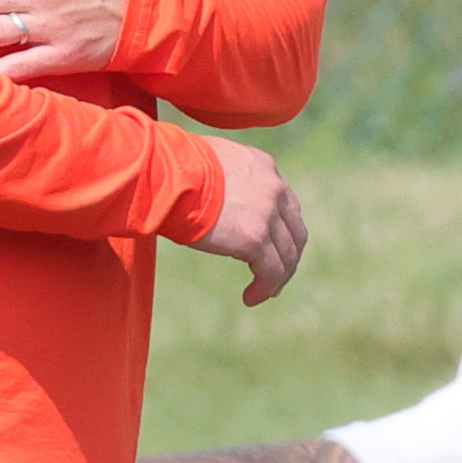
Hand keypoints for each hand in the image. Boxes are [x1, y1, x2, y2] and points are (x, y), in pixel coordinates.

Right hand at [186, 140, 305, 305]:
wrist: (166, 175)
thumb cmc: (171, 169)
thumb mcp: (208, 164)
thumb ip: (223, 179)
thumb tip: (211, 198)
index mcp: (263, 167)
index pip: (285, 203)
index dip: (283, 230)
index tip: (274, 247)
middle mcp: (273, 188)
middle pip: (295, 231)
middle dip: (288, 257)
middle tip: (277, 277)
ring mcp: (267, 214)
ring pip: (286, 255)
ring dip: (277, 278)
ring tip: (263, 293)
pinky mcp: (256, 238)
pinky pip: (271, 272)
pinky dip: (264, 288)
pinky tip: (250, 298)